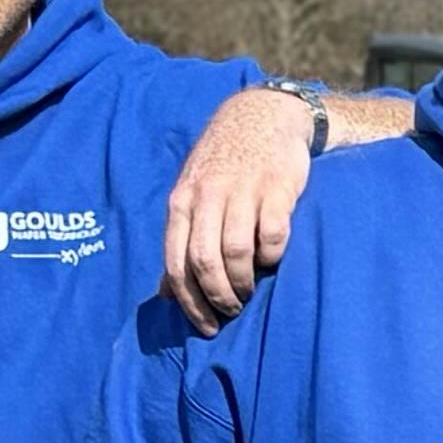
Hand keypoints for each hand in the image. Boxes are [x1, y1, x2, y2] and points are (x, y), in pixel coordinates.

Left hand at [164, 88, 331, 330]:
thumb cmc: (224, 166)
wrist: (261, 116)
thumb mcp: (192, 196)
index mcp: (182, 202)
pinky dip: (272, 256)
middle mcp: (207, 196)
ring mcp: (242, 191)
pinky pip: (272, 235)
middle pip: (205, 261)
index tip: (206, 326)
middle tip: (231, 312)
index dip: (190, 301)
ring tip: (249, 293)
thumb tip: (165, 294)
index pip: (177, 262)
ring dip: (243, 283)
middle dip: (217, 297)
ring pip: (236, 253)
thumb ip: (181, 242)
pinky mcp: (276, 189)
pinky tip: (272, 260)